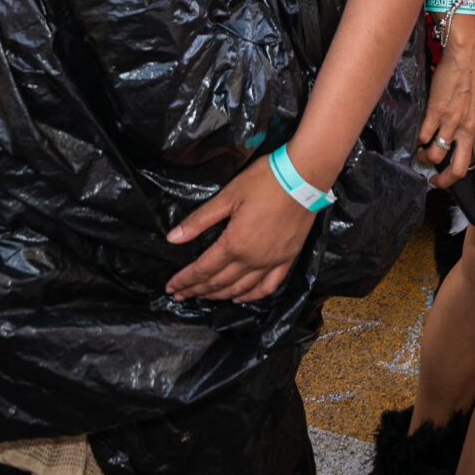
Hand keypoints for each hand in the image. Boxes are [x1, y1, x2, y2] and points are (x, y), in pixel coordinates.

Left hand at [164, 155, 318, 303]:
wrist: (304, 178)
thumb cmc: (264, 182)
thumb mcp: (228, 196)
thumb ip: (199, 220)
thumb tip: (173, 238)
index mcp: (234, 244)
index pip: (203, 269)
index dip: (184, 280)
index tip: (170, 287)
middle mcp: (252, 259)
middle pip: (218, 282)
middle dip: (196, 290)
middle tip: (180, 295)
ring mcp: (271, 262)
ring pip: (241, 288)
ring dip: (219, 295)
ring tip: (203, 297)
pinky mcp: (287, 259)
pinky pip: (268, 286)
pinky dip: (252, 295)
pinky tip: (240, 297)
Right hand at [418, 16, 474, 197]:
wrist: (467, 53)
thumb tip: (465, 142)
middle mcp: (470, 129)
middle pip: (458, 170)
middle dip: (444, 182)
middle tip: (435, 182)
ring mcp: (452, 122)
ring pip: (435, 156)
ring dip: (426, 159)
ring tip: (422, 154)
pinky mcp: (435, 112)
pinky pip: (423, 137)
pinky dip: (418, 142)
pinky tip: (417, 139)